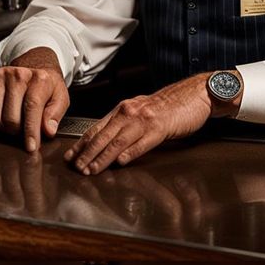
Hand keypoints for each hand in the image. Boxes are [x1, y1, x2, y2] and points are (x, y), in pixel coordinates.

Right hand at [0, 48, 70, 153]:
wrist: (33, 68)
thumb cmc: (47, 86)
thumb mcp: (60, 98)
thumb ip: (56, 114)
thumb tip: (48, 131)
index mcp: (38, 78)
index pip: (31, 108)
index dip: (31, 131)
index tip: (31, 146)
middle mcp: (16, 75)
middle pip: (12, 117)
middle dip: (19, 131)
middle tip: (26, 130)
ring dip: (6, 128)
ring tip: (17, 124)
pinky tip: (7, 115)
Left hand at [62, 73, 214, 174]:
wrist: (194, 94)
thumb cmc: (171, 105)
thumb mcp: (143, 111)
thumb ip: (126, 124)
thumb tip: (109, 142)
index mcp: (123, 109)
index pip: (96, 128)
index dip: (82, 144)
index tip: (71, 157)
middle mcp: (129, 113)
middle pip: (102, 136)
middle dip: (87, 153)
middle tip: (77, 167)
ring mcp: (144, 120)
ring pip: (117, 141)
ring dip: (102, 157)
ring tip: (92, 169)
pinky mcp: (160, 128)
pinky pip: (142, 143)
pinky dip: (130, 153)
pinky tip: (120, 162)